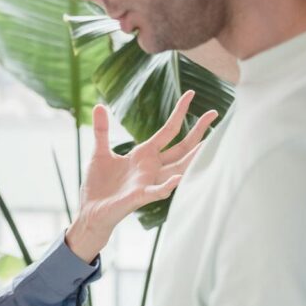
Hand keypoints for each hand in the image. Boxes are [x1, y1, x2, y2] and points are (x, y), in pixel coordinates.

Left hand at [65, 90, 218, 261]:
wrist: (90, 211)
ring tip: (212, 142)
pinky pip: (158, 191)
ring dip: (194, 156)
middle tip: (215, 112)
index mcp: (144, 154)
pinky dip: (169, 185)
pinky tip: (180, 177)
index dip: (179, 112)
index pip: (168, 130)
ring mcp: (149, 181)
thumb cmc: (98, 186)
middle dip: (198, 131)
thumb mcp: (99, 153)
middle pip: (182, 147)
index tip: (190, 94)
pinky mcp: (140, 196)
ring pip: (179, 167)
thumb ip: (102, 130)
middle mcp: (152, 167)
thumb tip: (99, 106)